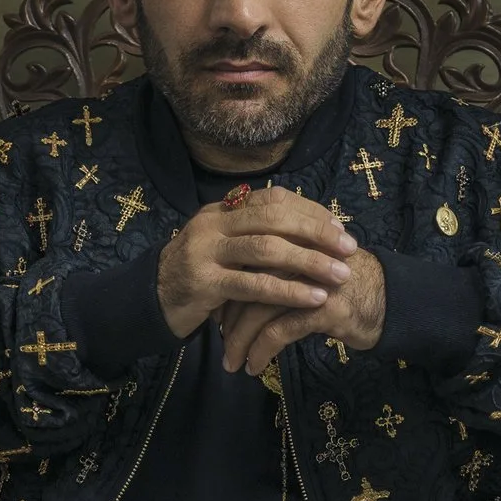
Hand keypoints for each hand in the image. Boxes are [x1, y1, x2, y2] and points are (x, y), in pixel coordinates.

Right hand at [156, 184, 357, 348]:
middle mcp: (212, 223)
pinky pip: (252, 285)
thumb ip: (256, 235)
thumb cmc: (199, 276)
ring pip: (265, 250)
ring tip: (340, 275)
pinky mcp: (203, 284)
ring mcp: (205, 252)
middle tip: (348, 248)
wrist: (151, 300)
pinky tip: (313, 299)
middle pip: (273, 218)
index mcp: (221, 210)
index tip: (340, 228)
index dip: (310, 212)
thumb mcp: (225, 247)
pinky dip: (287, 291)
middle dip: (316, 232)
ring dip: (308, 262)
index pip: (273, 200)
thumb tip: (309, 229)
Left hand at [221, 247, 385, 379]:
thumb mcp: (311, 269)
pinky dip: (261, 352)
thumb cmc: (347, 288)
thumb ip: (280, 269)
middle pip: (247, 285)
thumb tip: (239, 287)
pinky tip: (254, 367)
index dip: (228, 290)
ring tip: (232, 363)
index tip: (216, 314)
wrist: (392, 302)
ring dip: (239, 341)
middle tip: (219, 342)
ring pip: (258, 311)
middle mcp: (299, 256)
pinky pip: (279, 332)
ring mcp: (312, 282)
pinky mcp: (324, 309)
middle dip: (227, 318)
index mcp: (293, 241)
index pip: (246, 261)